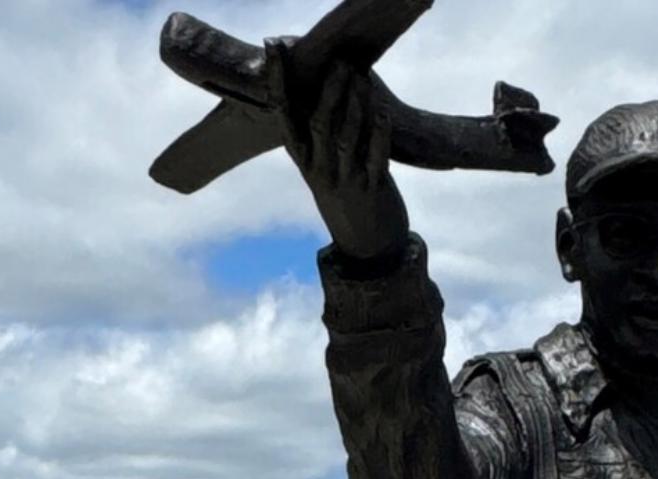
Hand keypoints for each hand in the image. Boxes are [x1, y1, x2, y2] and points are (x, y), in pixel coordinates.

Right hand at [276, 53, 409, 263]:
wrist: (366, 247)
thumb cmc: (346, 197)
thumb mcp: (323, 168)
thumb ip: (318, 136)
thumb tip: (320, 91)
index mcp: (303, 161)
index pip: (284, 116)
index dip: (277, 83)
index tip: (274, 52)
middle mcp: (319, 170)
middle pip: (319, 122)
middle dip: (329, 90)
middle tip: (339, 62)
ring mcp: (346, 180)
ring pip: (346, 136)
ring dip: (357, 104)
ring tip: (363, 78)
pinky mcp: (373, 189)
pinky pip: (375, 157)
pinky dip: (379, 134)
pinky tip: (383, 113)